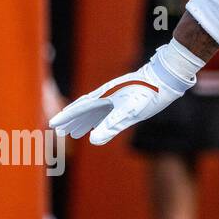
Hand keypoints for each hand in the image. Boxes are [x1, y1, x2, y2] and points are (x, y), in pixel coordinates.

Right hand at [51, 47, 193, 145]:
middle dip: (72, 120)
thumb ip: (112, 125)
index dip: (66, 117)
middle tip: (59, 131)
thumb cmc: (149, 94)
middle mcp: (107, 96)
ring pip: (95, 110)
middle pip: (84, 109)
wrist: (166, 78)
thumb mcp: (131, 112)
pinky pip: (106, 110)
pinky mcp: (126, 99)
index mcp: (104, 97)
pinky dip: (98, 118)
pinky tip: (99, 124)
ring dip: (83, 120)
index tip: (53, 125)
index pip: (80, 108)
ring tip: (75, 131)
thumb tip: (93, 141)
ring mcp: (116, 97)